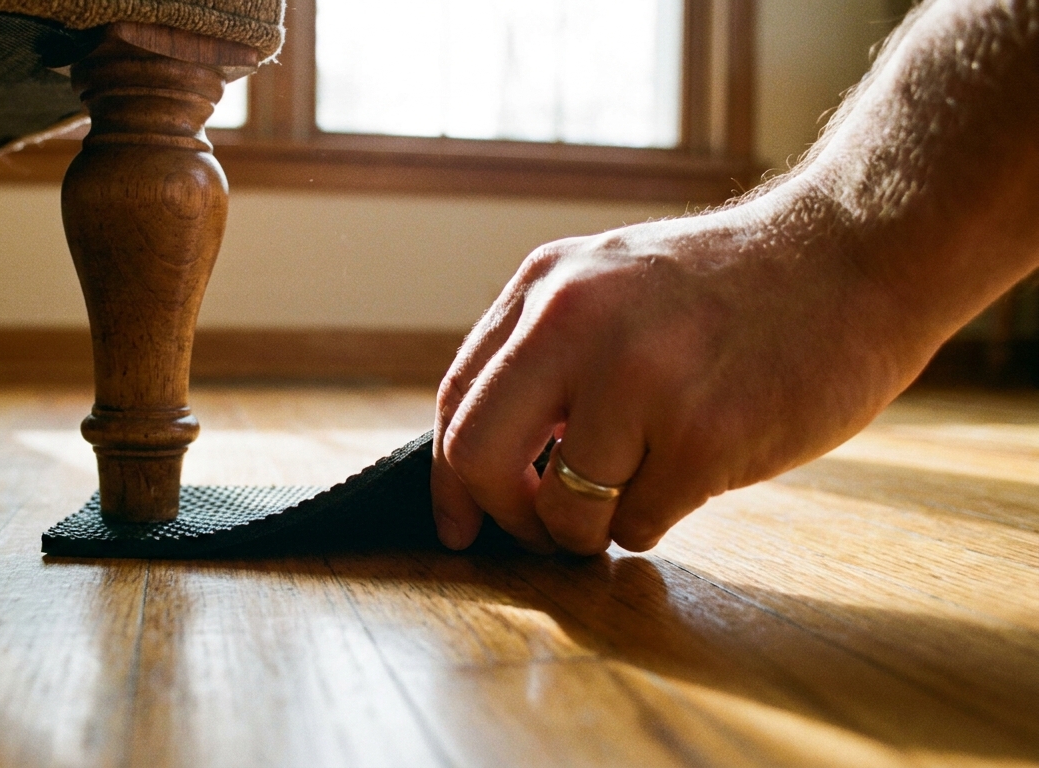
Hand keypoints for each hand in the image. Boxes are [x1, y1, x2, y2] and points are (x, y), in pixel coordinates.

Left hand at [431, 190, 930, 554]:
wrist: (855, 258)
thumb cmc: (733, 289)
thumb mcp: (612, 283)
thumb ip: (545, 350)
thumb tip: (486, 460)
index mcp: (546, 286)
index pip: (457, 400)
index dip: (451, 480)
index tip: (459, 524)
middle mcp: (575, 325)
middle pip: (479, 457)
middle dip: (505, 517)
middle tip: (545, 533)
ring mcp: (637, 381)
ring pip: (564, 511)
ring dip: (592, 528)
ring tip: (641, 489)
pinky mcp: (701, 437)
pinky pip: (638, 526)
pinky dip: (654, 521)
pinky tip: (697, 472)